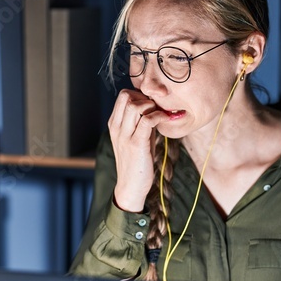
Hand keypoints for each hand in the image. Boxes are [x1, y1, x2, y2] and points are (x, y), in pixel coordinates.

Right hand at [107, 88, 165, 211]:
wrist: (131, 186)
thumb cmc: (137, 161)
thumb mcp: (137, 137)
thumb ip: (142, 122)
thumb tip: (156, 107)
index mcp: (114, 124)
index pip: (123, 95)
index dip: (140, 95)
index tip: (153, 104)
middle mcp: (116, 127)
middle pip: (127, 95)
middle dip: (145, 97)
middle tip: (157, 108)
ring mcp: (124, 135)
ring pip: (135, 105)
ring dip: (152, 106)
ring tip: (161, 115)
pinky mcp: (136, 144)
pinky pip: (147, 120)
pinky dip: (159, 116)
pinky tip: (165, 120)